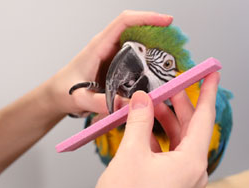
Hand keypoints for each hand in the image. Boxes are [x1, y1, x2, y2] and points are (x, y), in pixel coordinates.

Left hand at [47, 10, 172, 114]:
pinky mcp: (116, 66)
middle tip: (175, 47)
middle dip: (158, 34)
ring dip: (156, 48)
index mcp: (98, 47)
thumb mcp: (80, 98)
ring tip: (171, 60)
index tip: (166, 22)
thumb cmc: (64, 90)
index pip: (124, 22)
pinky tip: (157, 71)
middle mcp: (107, 48)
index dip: (146, 18)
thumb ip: (101, 103)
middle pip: (136, 31)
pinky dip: (149, 61)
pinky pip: (135, 58)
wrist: (57, 94)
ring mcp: (113, 57)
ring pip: (138, 44)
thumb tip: (126, 105)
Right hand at [96, 72, 219, 187]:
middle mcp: (190, 168)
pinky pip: (168, 148)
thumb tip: (142, 99)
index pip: (204, 118)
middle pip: (190, 126)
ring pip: (178, 136)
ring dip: (165, 118)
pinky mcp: (168, 177)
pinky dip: (157, 134)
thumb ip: (139, 122)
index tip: (211, 75)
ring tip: (152, 103)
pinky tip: (146, 126)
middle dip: (180, 103)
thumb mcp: (131, 154)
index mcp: (190, 162)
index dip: (208, 93)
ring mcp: (180, 173)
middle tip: (172, 85)